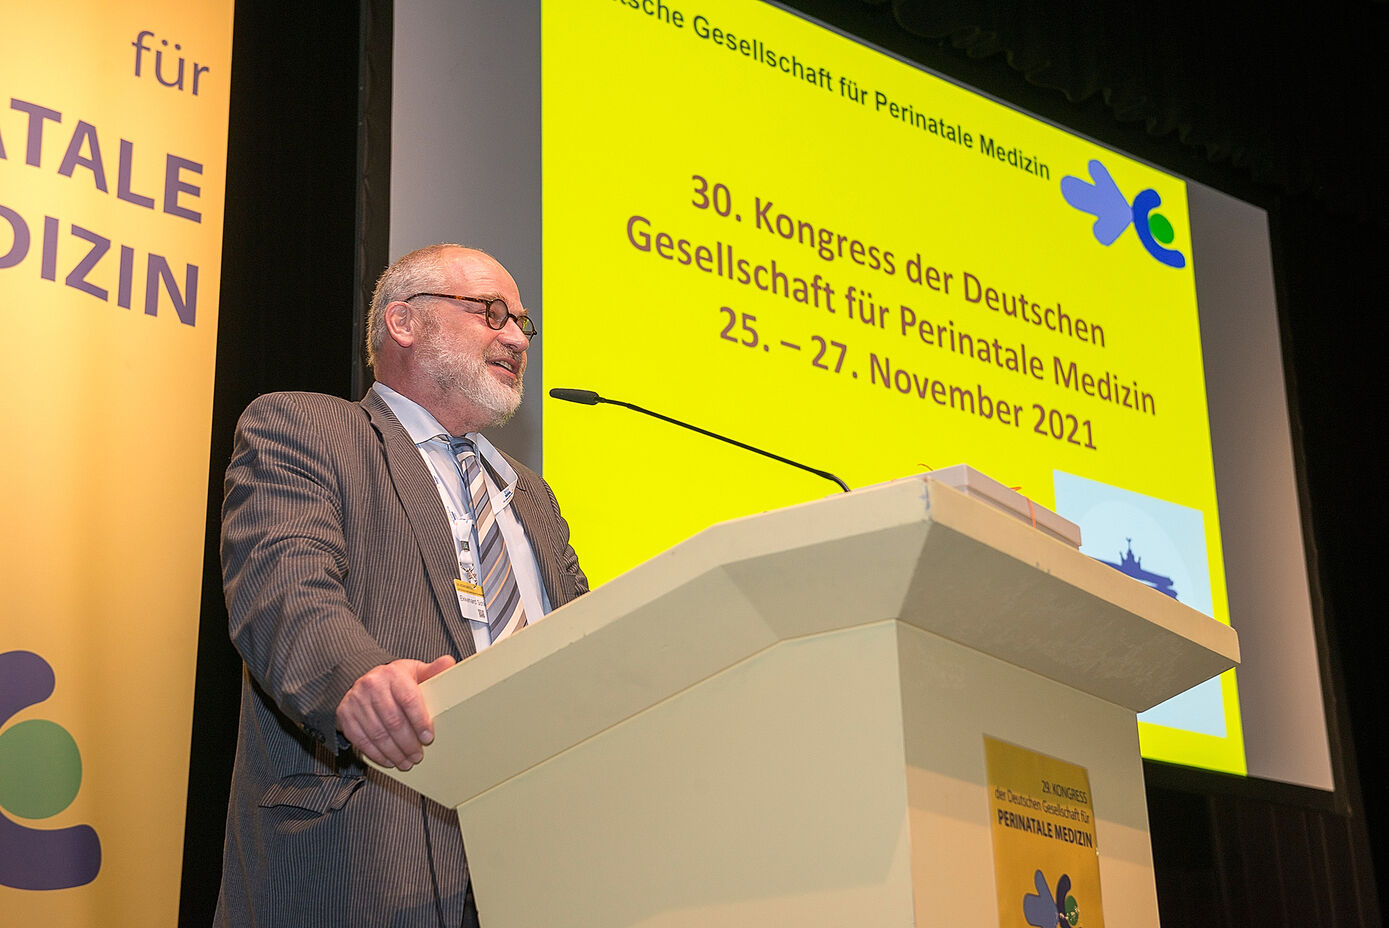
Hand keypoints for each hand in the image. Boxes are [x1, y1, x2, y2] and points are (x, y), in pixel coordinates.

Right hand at [335, 655, 455, 769]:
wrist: (364, 680)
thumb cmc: (394, 679)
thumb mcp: (414, 671)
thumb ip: (433, 671)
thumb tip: (449, 663)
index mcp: (392, 674)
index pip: (409, 699)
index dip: (420, 721)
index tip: (428, 738)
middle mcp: (372, 685)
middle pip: (393, 721)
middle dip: (408, 743)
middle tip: (418, 756)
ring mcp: (356, 701)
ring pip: (378, 733)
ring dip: (394, 752)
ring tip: (406, 762)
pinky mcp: (345, 715)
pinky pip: (361, 740)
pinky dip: (377, 754)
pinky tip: (388, 760)